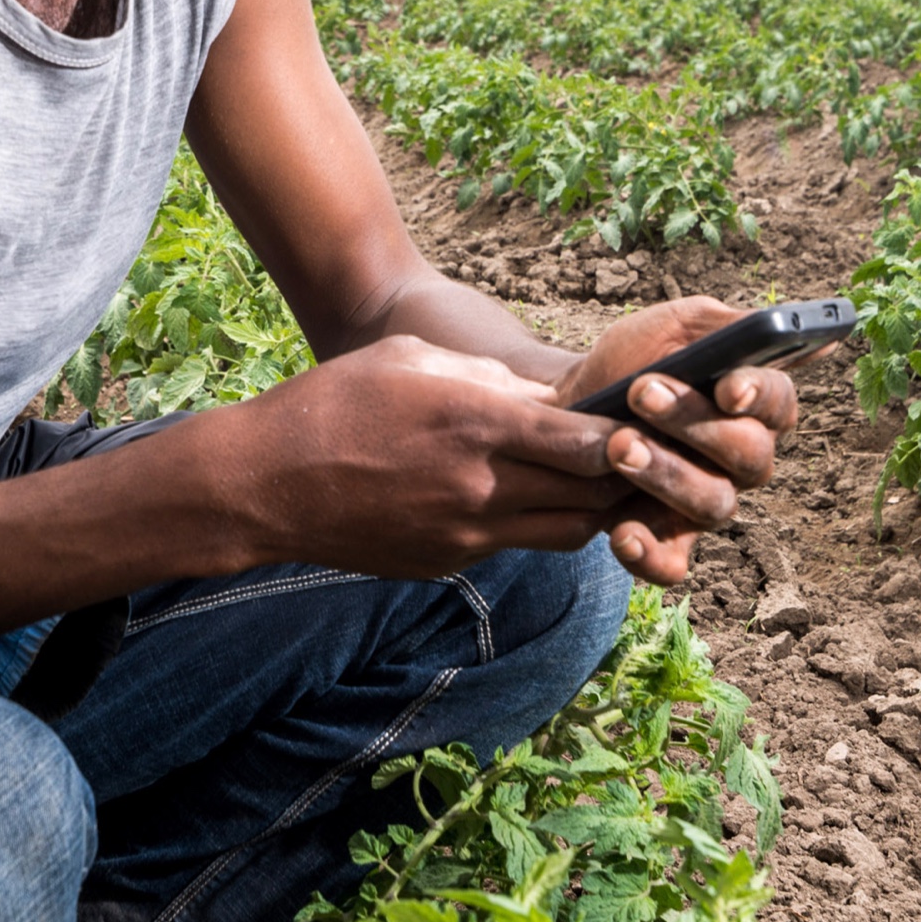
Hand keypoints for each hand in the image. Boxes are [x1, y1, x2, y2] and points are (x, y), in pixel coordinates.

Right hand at [220, 336, 667, 578]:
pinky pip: (514, 544)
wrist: (266, 484)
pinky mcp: (447, 562)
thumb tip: (550, 398)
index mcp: (476, 424)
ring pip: (565, 533)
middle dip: (629, 480)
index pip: (590, 445)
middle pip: (592, 497)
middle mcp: (481, 487)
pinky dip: (534, 523)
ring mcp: (465, 534)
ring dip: (590, 508)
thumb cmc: (335, 402)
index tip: (648, 422)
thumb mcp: (413, 359)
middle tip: (654, 458)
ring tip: (604, 482)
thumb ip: (490, 378)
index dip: (631, 438)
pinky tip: (529, 497)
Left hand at [545, 297, 803, 583]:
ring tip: (618, 446)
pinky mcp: (668, 540)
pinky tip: (621, 532)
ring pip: (713, 503)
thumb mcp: (672, 328)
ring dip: (666, 475)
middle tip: (641, 392)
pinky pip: (673, 564)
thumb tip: (775, 324)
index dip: (759, 396)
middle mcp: (742, 460)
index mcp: (754, 406)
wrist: (567, 408)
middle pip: (748, 455)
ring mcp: (707, 503)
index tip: (728, 386)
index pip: (778, 403)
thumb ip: (721, 325)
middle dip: (696, 425)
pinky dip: (649, 553)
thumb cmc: (630, 362)